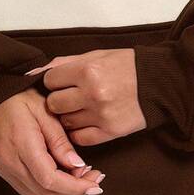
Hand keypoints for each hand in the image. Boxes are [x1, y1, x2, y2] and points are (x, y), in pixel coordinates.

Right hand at [0, 86, 106, 194]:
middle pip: (46, 193)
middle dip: (74, 192)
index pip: (50, 179)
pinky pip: (30, 191)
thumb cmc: (17, 99)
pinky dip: (50, 191)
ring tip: (82, 178)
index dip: (75, 187)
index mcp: (22, 145)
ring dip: (63, 193)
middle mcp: (11, 163)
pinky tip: (63, 178)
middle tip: (95, 180)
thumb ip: (59, 140)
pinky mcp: (5, 173)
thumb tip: (78, 166)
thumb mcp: (44, 110)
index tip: (95, 183)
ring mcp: (5, 171)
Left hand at [25, 47, 145, 146]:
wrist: (159, 83)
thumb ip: (64, 63)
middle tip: (70, 97)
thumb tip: (34, 72)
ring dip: (69, 117)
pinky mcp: (110, 132)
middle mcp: (91, 93)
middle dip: (58, 101)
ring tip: (81, 109)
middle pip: (54, 104)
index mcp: (87, 70)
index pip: (49, 81)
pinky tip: (87, 122)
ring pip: (65, 123)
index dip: (53, 82)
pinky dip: (79, 132)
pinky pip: (80, 138)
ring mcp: (100, 115)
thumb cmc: (125, 66)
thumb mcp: (95, 55)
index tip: (62, 83)